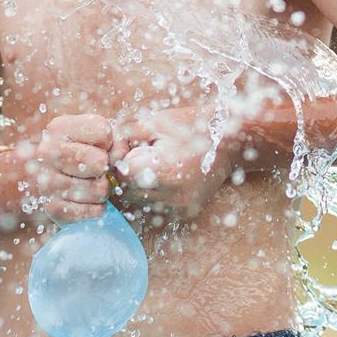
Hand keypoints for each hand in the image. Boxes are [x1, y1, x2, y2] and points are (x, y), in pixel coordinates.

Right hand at [16, 114, 111, 225]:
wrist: (62, 184)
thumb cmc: (87, 156)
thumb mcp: (101, 139)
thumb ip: (117, 142)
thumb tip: (118, 160)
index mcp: (58, 128)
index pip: (103, 132)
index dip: (110, 143)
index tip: (100, 147)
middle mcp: (46, 152)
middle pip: (99, 162)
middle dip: (106, 169)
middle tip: (97, 172)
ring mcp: (45, 181)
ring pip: (98, 189)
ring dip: (103, 191)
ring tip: (92, 186)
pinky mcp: (51, 208)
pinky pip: (90, 211)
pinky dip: (97, 209)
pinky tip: (89, 202)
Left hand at [111, 105, 238, 219]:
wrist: (232, 142)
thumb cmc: (191, 126)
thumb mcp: (154, 122)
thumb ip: (124, 136)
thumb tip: (105, 151)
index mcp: (162, 172)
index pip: (121, 174)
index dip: (122, 158)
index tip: (134, 146)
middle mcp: (171, 197)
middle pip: (128, 191)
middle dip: (129, 173)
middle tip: (146, 153)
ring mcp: (179, 208)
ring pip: (139, 202)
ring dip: (140, 185)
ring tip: (156, 165)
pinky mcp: (185, 214)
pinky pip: (155, 208)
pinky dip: (154, 194)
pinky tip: (166, 177)